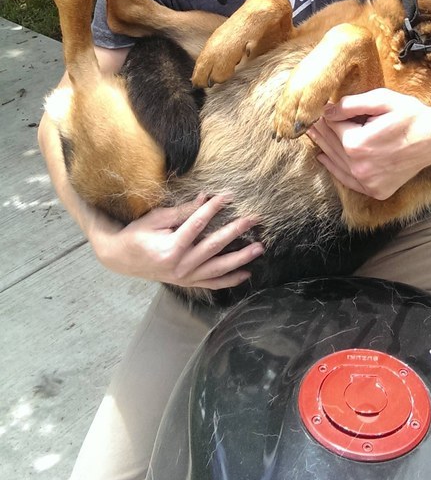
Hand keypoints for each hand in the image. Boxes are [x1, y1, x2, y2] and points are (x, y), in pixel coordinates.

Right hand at [90, 193, 263, 290]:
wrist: (121, 260)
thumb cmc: (137, 235)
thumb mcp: (156, 219)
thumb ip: (182, 211)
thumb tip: (205, 198)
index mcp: (170, 249)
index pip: (197, 224)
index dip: (213, 208)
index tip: (229, 196)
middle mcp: (180, 267)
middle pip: (213, 247)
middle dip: (235, 231)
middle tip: (253, 219)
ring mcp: (184, 278)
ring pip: (218, 269)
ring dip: (240, 258)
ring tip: (259, 248)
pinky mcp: (187, 283)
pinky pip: (212, 283)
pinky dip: (229, 280)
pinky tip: (246, 274)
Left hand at [307, 89, 430, 199]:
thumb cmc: (410, 114)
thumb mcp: (381, 100)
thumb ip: (350, 104)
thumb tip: (326, 111)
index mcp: (357, 144)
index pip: (331, 126)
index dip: (325, 115)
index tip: (319, 108)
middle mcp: (359, 167)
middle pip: (330, 145)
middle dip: (320, 131)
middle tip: (308, 121)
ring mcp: (368, 182)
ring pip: (336, 163)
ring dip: (323, 147)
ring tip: (313, 135)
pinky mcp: (376, 190)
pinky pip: (348, 180)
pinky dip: (335, 169)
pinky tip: (325, 158)